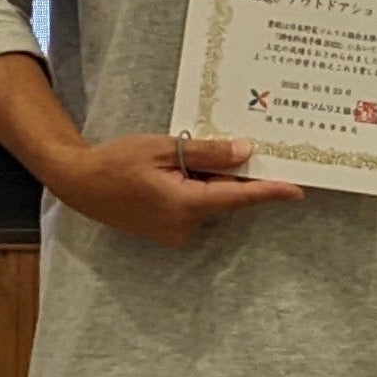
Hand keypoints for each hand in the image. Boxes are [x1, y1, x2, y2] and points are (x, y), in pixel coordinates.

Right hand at [48, 135, 303, 248]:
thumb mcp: (163, 148)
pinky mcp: (169, 229)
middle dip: (234, 173)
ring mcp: (176, 231)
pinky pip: (196, 205)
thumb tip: (246, 153)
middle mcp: (185, 225)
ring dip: (211, 179)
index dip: (270, 192)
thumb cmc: (116, 162)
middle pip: (226, 196)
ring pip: (210, 200)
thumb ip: (207, 152)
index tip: (297, 190)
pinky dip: (197, 187)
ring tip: (188, 154)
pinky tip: (182, 168)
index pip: (239, 197)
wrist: (78, 183)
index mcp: (185, 205)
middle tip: (243, 145)